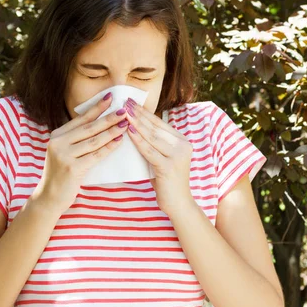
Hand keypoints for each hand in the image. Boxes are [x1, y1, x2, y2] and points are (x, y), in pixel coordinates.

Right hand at [31, 94, 128, 216]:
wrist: (49, 197)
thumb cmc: (62, 174)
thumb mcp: (64, 152)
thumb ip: (77, 139)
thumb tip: (100, 123)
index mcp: (57, 135)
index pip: (81, 118)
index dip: (96, 107)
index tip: (111, 97)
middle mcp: (58, 142)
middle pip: (89, 127)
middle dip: (108, 118)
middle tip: (124, 110)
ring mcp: (64, 155)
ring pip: (94, 140)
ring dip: (112, 131)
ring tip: (126, 124)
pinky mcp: (72, 168)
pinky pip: (95, 155)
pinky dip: (109, 148)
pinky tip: (119, 142)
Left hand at [123, 98, 194, 214]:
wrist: (179, 204)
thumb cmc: (167, 182)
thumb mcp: (163, 158)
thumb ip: (155, 145)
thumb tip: (136, 128)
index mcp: (182, 141)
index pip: (160, 123)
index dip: (145, 112)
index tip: (131, 103)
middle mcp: (183, 145)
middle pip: (156, 127)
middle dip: (139, 114)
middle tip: (125, 102)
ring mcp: (177, 156)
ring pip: (152, 136)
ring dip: (137, 123)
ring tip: (124, 113)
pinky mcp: (169, 167)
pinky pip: (150, 151)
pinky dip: (138, 140)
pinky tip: (128, 132)